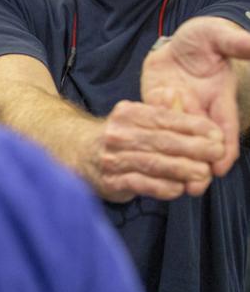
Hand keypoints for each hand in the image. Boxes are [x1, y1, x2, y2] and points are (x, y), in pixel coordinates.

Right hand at [85, 99, 224, 201]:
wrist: (75, 151)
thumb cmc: (115, 137)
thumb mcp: (134, 117)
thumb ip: (160, 112)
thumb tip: (181, 102)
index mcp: (128, 114)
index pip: (166, 118)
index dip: (194, 126)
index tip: (216, 135)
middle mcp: (118, 134)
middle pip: (163, 141)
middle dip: (194, 148)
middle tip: (216, 154)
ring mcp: (112, 159)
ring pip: (154, 164)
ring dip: (182, 169)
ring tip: (202, 174)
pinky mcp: (109, 181)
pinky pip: (141, 184)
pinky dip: (163, 187)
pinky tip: (178, 189)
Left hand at [141, 16, 249, 176]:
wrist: (175, 39)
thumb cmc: (202, 37)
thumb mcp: (218, 36)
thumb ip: (237, 43)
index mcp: (220, 97)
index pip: (225, 128)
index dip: (225, 148)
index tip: (220, 167)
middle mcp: (200, 109)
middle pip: (202, 142)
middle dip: (200, 164)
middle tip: (196, 186)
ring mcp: (178, 109)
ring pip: (178, 140)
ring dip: (176, 160)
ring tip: (173, 183)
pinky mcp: (156, 105)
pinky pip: (155, 125)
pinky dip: (153, 141)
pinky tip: (146, 160)